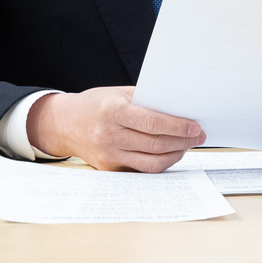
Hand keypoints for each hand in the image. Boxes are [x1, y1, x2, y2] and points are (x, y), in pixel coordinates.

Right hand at [27, 86, 204, 172]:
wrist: (63, 124)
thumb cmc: (95, 104)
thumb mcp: (119, 93)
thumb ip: (147, 100)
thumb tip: (179, 107)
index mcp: (113, 112)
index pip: (152, 123)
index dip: (177, 126)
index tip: (195, 127)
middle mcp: (109, 135)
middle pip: (155, 144)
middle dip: (183, 141)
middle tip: (199, 136)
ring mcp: (108, 155)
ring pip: (151, 162)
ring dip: (175, 155)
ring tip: (187, 146)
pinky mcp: (108, 168)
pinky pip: (140, 169)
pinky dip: (159, 162)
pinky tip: (170, 153)